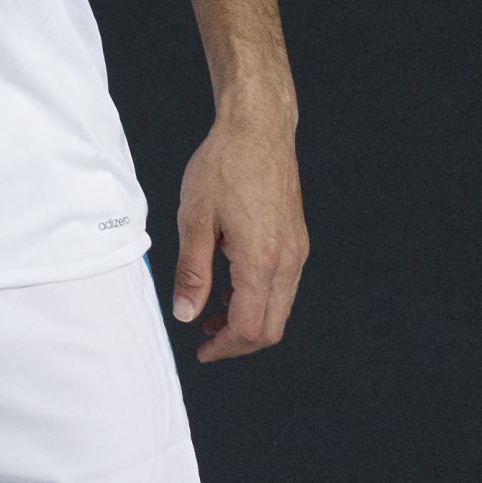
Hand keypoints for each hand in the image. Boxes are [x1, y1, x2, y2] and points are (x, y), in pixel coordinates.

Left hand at [172, 107, 306, 360]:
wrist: (258, 131)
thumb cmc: (223, 167)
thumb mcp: (194, 219)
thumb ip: (192, 272)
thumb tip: (186, 314)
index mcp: (262, 261)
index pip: (251, 327)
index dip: (225, 347)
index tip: (201, 351)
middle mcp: (288, 262)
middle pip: (271, 327)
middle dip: (238, 340)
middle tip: (204, 337)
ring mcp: (297, 252)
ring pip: (279, 307)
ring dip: (247, 319)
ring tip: (209, 311)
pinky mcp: (296, 241)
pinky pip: (282, 285)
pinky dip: (256, 296)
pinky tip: (228, 284)